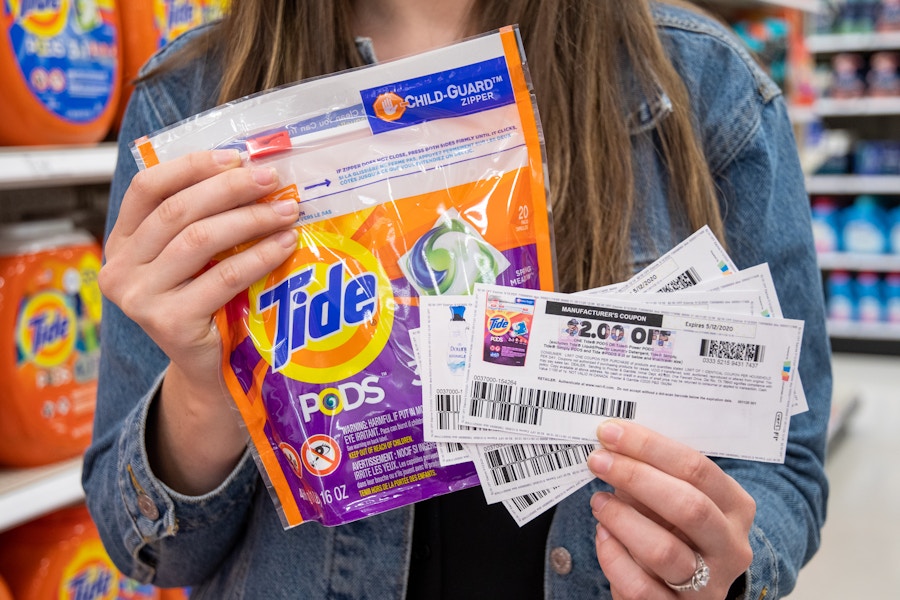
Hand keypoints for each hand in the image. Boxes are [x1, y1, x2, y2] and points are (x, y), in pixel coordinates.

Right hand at [101, 149, 297, 388]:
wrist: (208, 371)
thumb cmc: (207, 306)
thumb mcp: (194, 260)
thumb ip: (202, 220)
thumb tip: (252, 171)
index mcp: (122, 243)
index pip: (147, 188)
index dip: (192, 166)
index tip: (236, 157)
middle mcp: (120, 268)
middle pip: (177, 210)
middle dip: (230, 188)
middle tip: (272, 180)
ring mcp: (140, 297)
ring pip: (199, 239)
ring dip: (250, 219)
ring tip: (287, 211)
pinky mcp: (169, 322)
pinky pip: (223, 276)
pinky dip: (259, 256)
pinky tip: (284, 245)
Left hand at [588, 420, 754, 598]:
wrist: (688, 588)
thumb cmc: (676, 528)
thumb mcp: (676, 498)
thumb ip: (655, 474)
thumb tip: (613, 444)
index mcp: (736, 507)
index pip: (698, 469)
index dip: (650, 447)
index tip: (610, 432)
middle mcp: (731, 547)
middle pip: (689, 506)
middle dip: (636, 477)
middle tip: (598, 460)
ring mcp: (708, 584)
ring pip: (664, 551)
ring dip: (622, 519)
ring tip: (599, 502)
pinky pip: (640, 587)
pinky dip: (613, 558)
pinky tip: (602, 536)